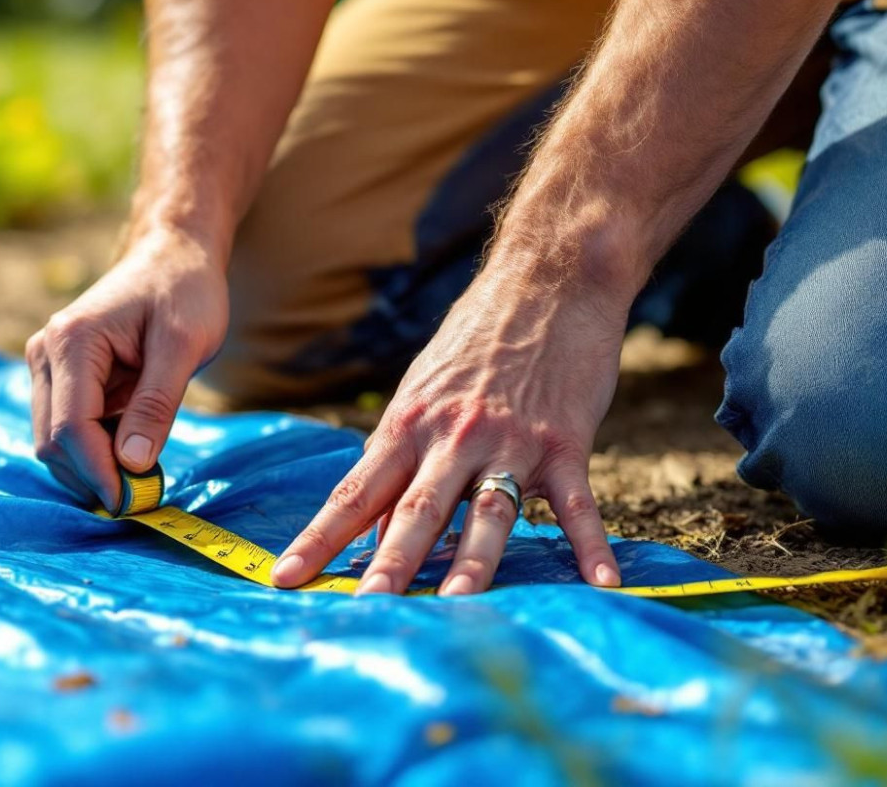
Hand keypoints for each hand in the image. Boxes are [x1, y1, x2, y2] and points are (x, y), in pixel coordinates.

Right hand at [28, 230, 227, 511]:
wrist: (173, 254)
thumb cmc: (184, 290)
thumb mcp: (184, 344)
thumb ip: (156, 403)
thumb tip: (131, 463)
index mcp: (72, 342)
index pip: (70, 428)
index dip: (99, 473)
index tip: (134, 504)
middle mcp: (46, 353)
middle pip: (52, 441)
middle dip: (93, 476)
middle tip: (144, 499)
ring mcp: (47, 365)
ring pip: (54, 441)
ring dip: (92, 468)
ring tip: (144, 479)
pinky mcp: (60, 377)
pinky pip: (68, 428)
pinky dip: (95, 451)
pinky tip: (131, 455)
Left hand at [270, 269, 624, 594]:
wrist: (546, 279)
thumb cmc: (476, 339)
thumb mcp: (421, 389)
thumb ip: (400, 454)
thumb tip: (373, 520)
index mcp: (407, 425)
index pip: (354, 492)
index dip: (319, 538)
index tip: (285, 577)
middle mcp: (451, 436)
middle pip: (415, 509)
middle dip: (388, 562)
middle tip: (365, 606)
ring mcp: (510, 441)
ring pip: (487, 510)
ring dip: (471, 561)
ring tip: (454, 606)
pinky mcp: (565, 442)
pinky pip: (578, 503)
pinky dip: (590, 543)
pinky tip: (601, 580)